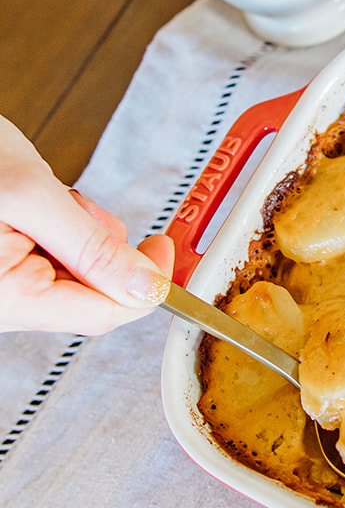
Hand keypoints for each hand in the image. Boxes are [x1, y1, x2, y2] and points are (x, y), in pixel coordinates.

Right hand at [0, 116, 173, 335]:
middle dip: (98, 246)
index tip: (165, 248)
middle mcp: (2, 304)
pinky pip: (51, 257)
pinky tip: (31, 204)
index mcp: (7, 300)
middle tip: (72, 207)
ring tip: (38, 199)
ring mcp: (2, 288)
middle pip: (90, 293)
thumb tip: (145, 286)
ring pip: (75, 272)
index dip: (146, 283)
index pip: (103, 313)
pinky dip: (57, 228)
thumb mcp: (30, 194)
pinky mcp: (3, 268)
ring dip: (76, 233)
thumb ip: (91, 246)